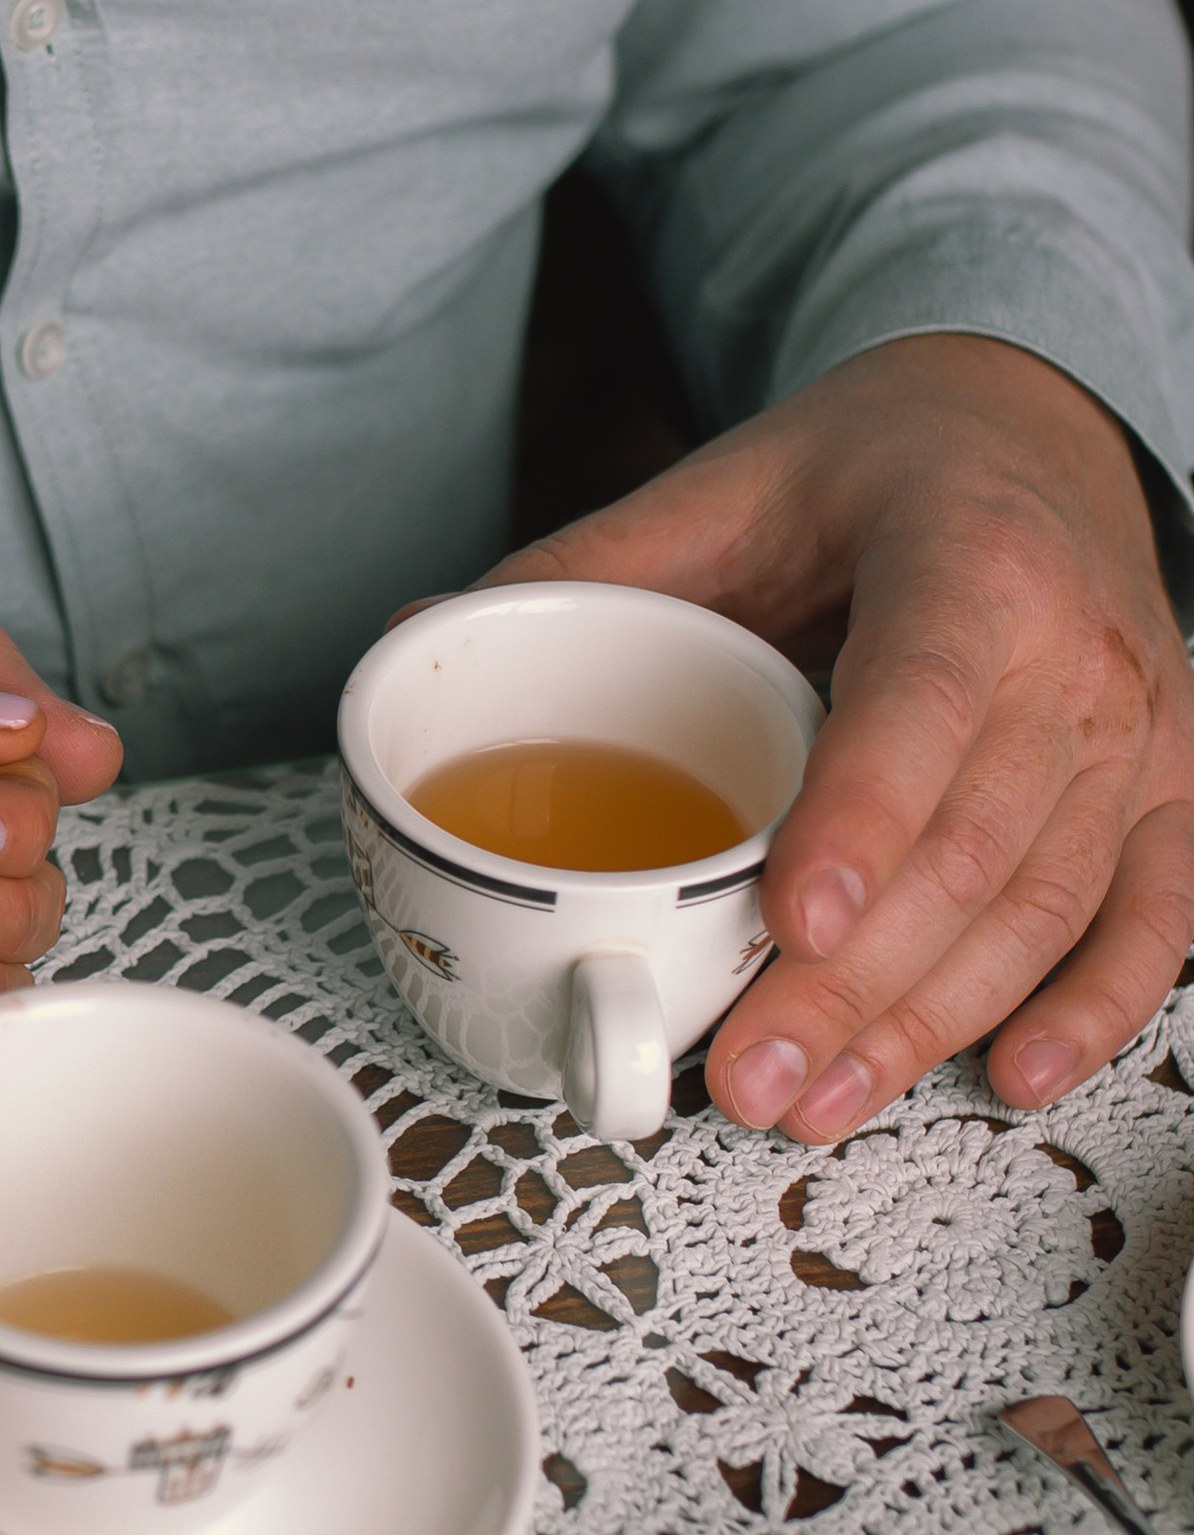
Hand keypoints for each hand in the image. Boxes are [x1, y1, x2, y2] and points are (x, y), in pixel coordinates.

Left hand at [482, 335, 1193, 1137]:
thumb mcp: (727, 485)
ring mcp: (1138, 727)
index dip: (863, 816)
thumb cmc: (875, 472)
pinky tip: (1008, 1078)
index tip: (792, 919)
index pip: (923, 699)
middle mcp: (1079, 647)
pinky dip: (1095, 1010)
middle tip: (744, 1079)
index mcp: (969, 555)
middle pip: (974, 843)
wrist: (1030, 430)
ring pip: (1049, 903)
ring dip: (931, 1024)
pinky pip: (1159, 915)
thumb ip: (587, 567)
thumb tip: (415, 630)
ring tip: (815, 1105)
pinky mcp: (1170, 786)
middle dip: (854, 985)